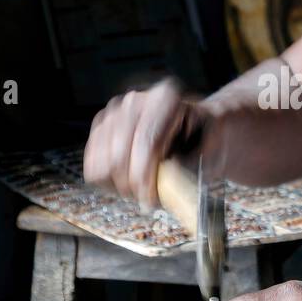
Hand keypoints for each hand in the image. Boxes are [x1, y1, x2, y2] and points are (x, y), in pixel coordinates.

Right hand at [83, 78, 223, 208]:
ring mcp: (115, 112)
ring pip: (102, 162)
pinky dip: (108, 181)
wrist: (197, 128)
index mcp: (166, 99)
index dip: (144, 176)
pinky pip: (92, 164)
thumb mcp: (209, 152)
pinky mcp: (101, 127)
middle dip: (131, 186)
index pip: (145, 141)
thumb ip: (185, 167)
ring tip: (142, 190)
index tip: (151, 200)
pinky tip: (128, 183)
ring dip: (120, 185)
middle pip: (118, 154)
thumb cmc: (205, 141)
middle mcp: (136, 101)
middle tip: (149, 201)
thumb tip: (164, 185)